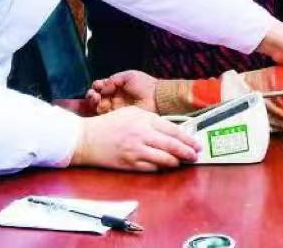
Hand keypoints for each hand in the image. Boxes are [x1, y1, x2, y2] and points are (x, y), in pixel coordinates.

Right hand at [70, 106, 199, 170]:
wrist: (86, 138)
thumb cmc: (108, 124)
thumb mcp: (131, 113)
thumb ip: (151, 120)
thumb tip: (170, 130)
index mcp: (144, 119)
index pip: (172, 129)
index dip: (187, 138)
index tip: (196, 143)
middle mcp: (142, 134)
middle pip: (172, 145)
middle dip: (187, 152)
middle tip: (195, 155)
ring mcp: (136, 150)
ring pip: (164, 159)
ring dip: (177, 162)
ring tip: (183, 162)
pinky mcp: (130, 164)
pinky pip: (152, 168)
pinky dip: (162, 168)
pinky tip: (167, 167)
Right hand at [86, 70, 157, 113]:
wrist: (157, 97)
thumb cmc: (145, 85)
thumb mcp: (128, 76)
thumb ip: (114, 79)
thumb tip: (103, 86)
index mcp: (116, 88)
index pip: (101, 87)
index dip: (97, 87)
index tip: (97, 86)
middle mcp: (114, 98)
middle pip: (97, 98)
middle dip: (92, 96)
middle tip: (94, 95)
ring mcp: (116, 109)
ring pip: (99, 106)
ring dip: (94, 103)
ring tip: (96, 99)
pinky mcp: (119, 118)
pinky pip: (106, 116)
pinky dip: (100, 112)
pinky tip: (100, 107)